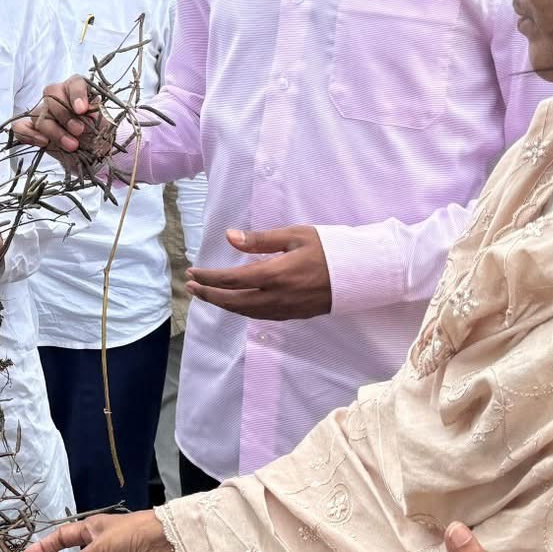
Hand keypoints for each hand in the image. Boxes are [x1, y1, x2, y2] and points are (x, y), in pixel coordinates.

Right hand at [9, 77, 111, 165]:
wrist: (93, 154)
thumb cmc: (98, 134)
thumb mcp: (103, 124)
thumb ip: (95, 114)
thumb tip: (88, 109)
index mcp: (77, 91)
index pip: (74, 83)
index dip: (76, 94)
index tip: (81, 109)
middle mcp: (58, 98)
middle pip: (51, 97)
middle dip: (65, 116)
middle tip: (79, 131)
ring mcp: (44, 113)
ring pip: (39, 115)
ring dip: (54, 131)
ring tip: (71, 145)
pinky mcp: (34, 129)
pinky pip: (20, 126)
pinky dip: (28, 134)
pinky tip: (43, 142)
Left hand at [186, 225, 331, 320]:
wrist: (361, 273)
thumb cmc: (329, 248)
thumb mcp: (295, 235)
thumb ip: (260, 239)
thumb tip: (230, 237)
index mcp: (275, 274)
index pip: (231, 280)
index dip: (208, 278)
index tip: (193, 272)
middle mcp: (277, 297)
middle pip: (233, 301)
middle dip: (209, 294)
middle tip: (191, 286)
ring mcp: (286, 309)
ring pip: (246, 312)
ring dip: (223, 304)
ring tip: (207, 294)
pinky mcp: (294, 314)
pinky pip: (260, 315)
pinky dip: (242, 310)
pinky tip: (236, 302)